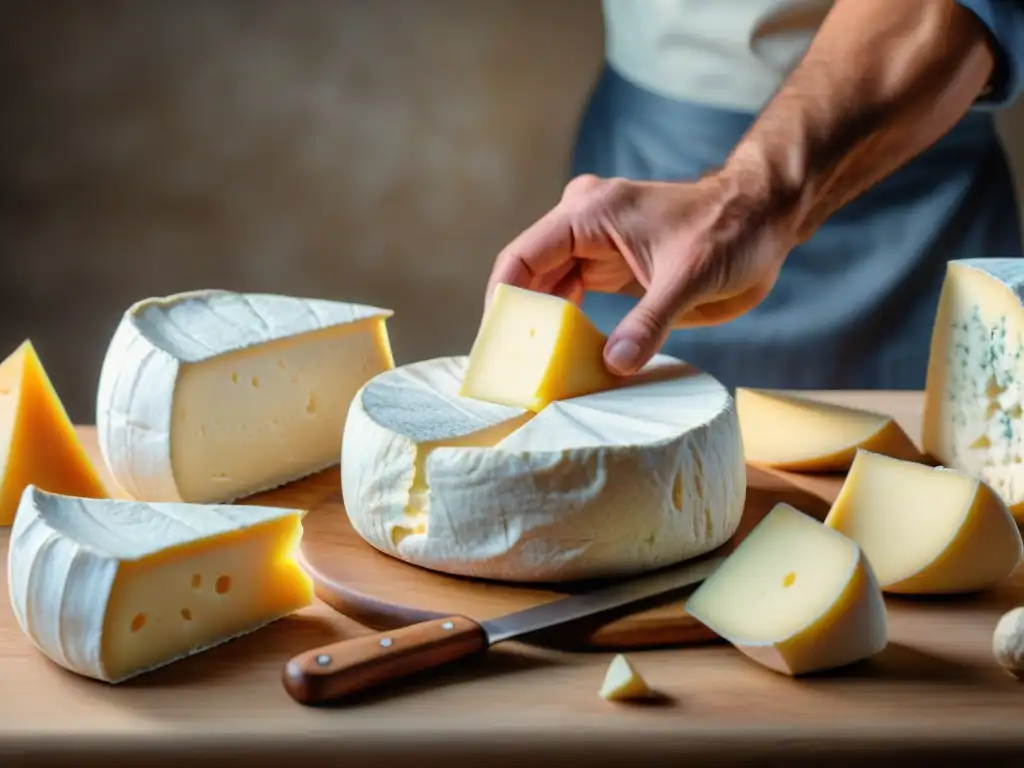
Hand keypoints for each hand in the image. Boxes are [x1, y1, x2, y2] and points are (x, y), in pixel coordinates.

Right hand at [485, 171, 796, 375]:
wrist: (764, 220)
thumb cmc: (730, 231)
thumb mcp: (689, 277)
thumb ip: (649, 321)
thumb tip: (613, 366)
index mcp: (589, 214)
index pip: (522, 258)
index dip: (502, 300)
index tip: (496, 343)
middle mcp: (582, 229)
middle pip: (529, 278)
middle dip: (519, 322)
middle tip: (509, 371)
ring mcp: (594, 250)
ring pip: (548, 293)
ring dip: (540, 330)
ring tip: (529, 372)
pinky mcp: (611, 272)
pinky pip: (573, 303)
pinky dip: (566, 331)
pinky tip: (561, 361)